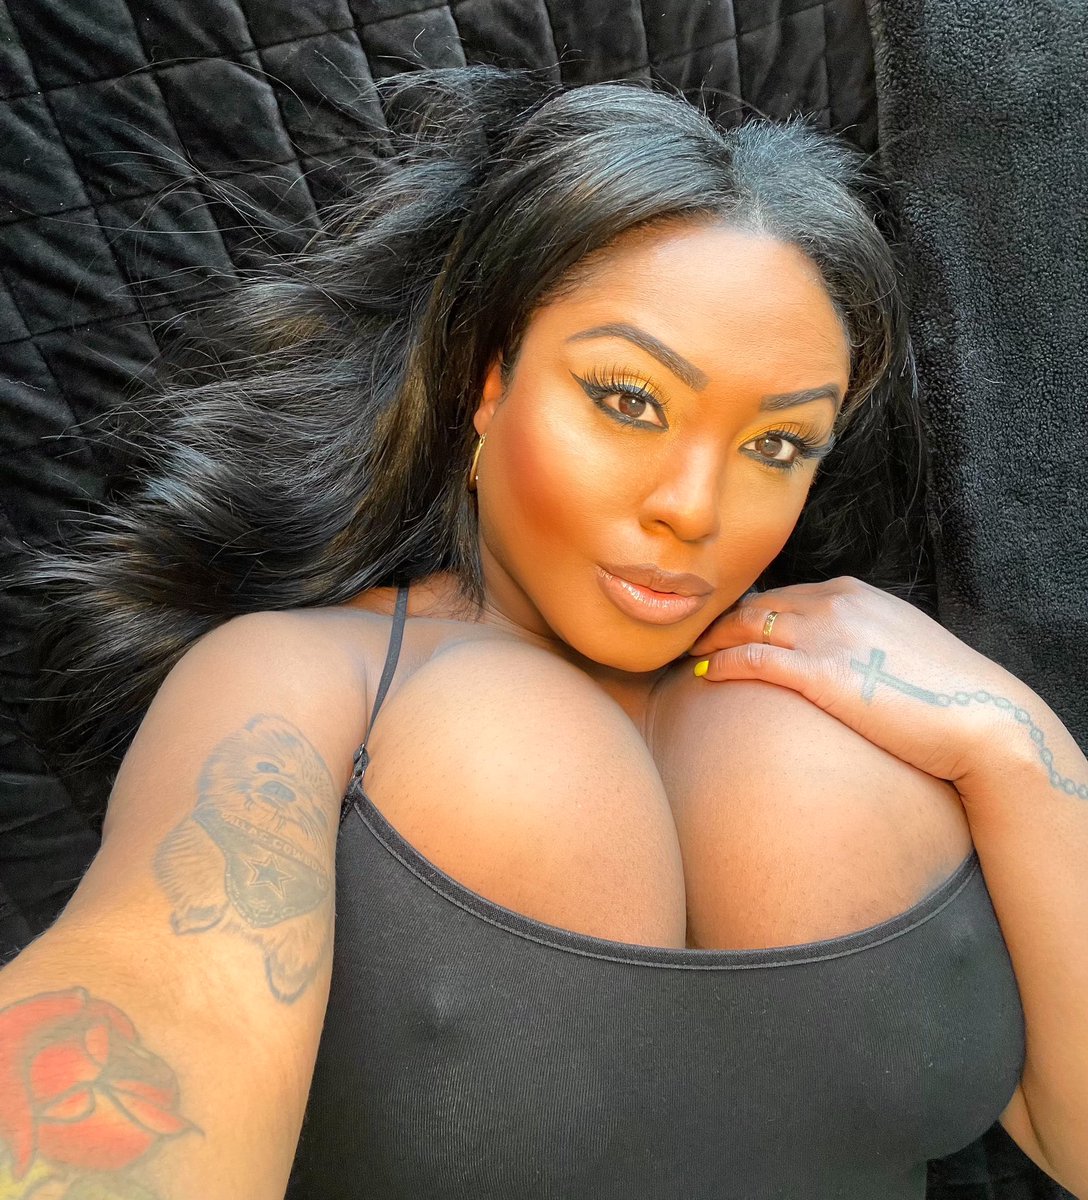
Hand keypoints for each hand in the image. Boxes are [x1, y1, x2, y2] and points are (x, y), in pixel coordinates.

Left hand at [688, 576, 1032, 785]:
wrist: (982, 717)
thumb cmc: (945, 692)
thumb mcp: (899, 645)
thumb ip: (861, 639)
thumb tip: (838, 659)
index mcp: (855, 593)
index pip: (784, 594)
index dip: (749, 612)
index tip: (726, 627)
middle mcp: (837, 603)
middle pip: (758, 605)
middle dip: (721, 621)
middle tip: (694, 638)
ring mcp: (828, 635)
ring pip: (748, 626)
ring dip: (713, 639)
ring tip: (690, 655)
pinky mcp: (822, 672)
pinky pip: (755, 660)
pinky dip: (724, 663)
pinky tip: (706, 674)